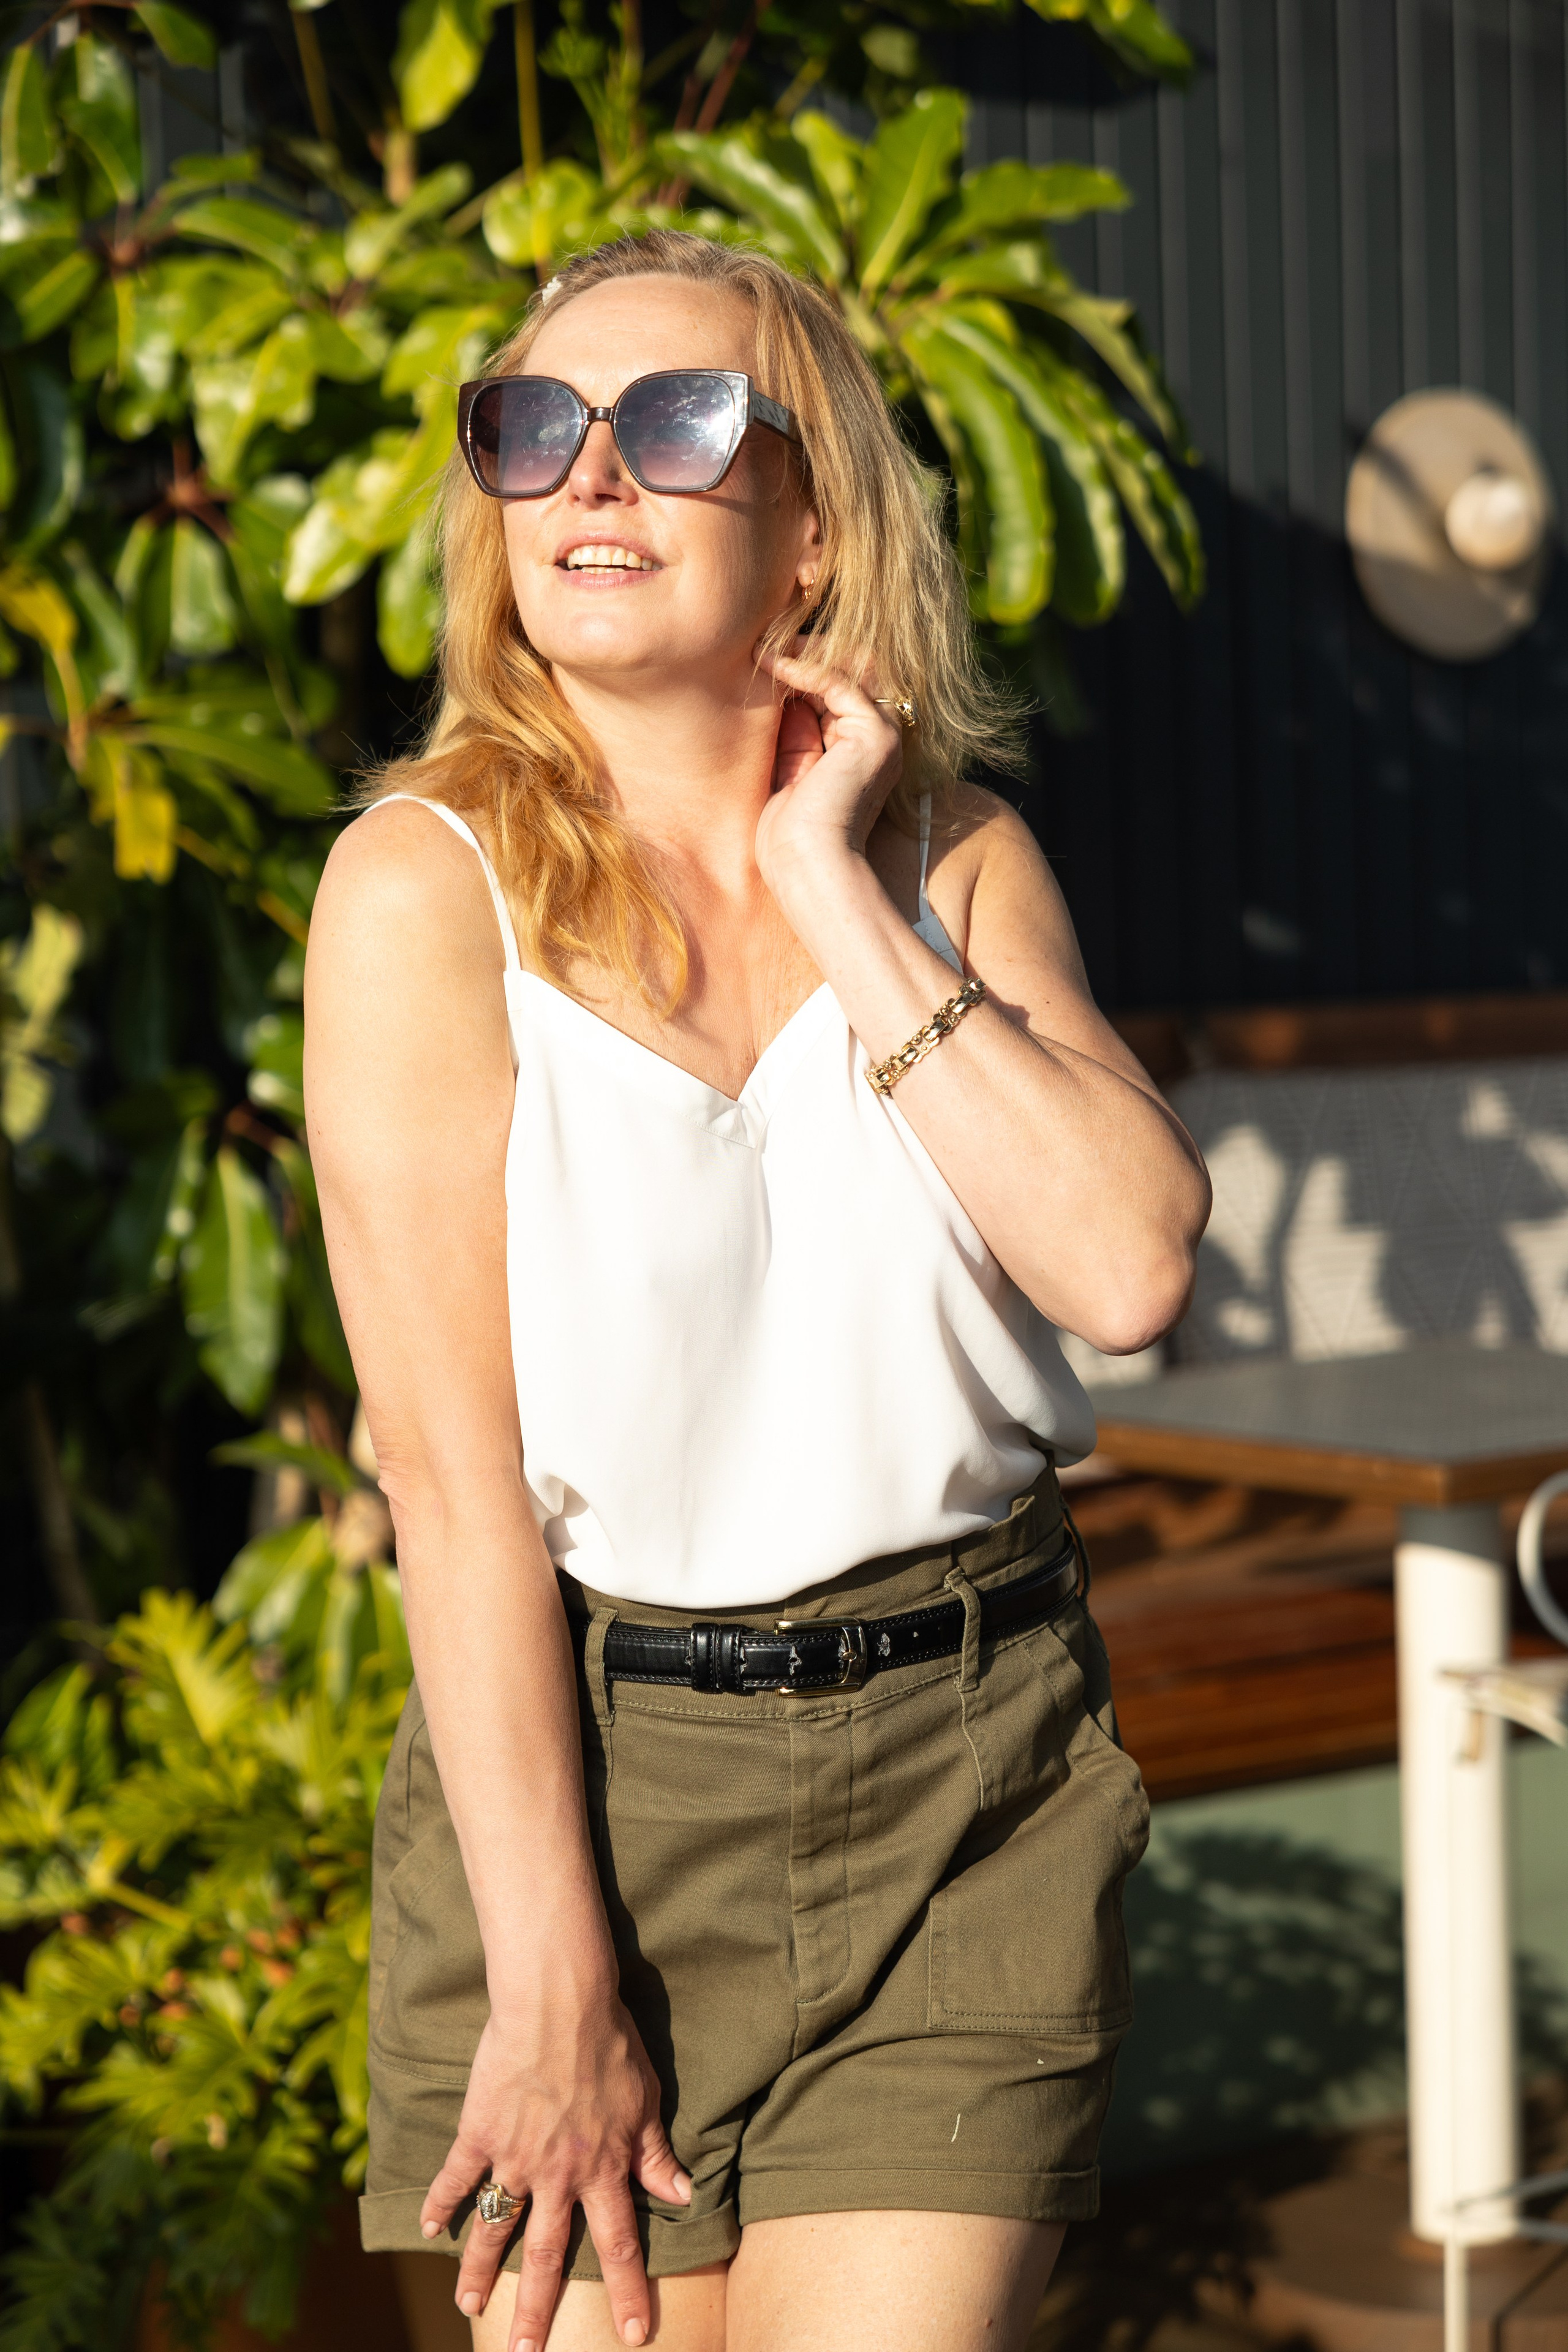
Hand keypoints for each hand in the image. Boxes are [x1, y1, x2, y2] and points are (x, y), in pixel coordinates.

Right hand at [420, 1994, 689, 2350]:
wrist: (559, 2004)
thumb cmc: (610, 2044)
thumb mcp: (646, 2101)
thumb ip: (656, 2155)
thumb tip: (682, 2196)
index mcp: (602, 2169)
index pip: (619, 2244)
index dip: (628, 2291)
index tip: (634, 2335)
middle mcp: (557, 2175)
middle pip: (546, 2255)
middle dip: (537, 2310)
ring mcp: (514, 2156)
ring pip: (494, 2226)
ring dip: (480, 2270)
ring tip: (467, 2306)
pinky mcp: (479, 2131)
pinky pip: (455, 2177)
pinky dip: (439, 2203)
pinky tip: (426, 2230)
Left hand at [754, 642, 903, 906]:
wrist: (807, 867)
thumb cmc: (790, 836)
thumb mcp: (789, 769)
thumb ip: (794, 728)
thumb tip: (781, 680)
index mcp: (860, 748)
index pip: (837, 685)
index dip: (801, 665)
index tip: (760, 655)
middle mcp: (878, 737)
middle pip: (847, 668)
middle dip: (803, 651)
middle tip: (759, 642)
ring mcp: (882, 734)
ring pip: (846, 667)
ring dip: (800, 652)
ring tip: (759, 648)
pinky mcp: (875, 735)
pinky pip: (838, 683)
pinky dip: (802, 669)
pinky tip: (771, 665)